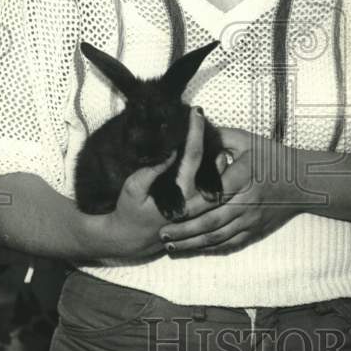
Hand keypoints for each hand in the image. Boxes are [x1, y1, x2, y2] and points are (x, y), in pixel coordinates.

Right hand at [90, 109, 219, 259]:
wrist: (132, 239)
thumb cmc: (129, 210)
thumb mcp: (133, 188)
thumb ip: (151, 171)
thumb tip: (170, 151)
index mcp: (180, 194)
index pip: (193, 155)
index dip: (195, 131)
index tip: (196, 111)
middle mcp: (197, 201)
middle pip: (216, 163)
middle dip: (214, 137)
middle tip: (207, 118)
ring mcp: (202, 207)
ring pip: (221, 174)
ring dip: (218, 152)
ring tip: (210, 131)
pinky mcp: (201, 208)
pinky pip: (216, 184)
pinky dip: (217, 166)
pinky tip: (211, 152)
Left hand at [159, 127, 302, 255]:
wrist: (302, 182)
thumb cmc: (272, 158)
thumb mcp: (247, 141)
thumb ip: (219, 137)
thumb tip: (193, 130)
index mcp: (243, 176)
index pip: (213, 194)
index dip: (190, 205)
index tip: (169, 209)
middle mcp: (247, 201)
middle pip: (211, 221)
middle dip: (185, 230)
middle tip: (162, 233)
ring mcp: (251, 219)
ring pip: (218, 236)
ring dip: (193, 243)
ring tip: (171, 245)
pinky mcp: (255, 231)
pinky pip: (230, 243)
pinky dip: (210, 249)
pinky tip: (194, 249)